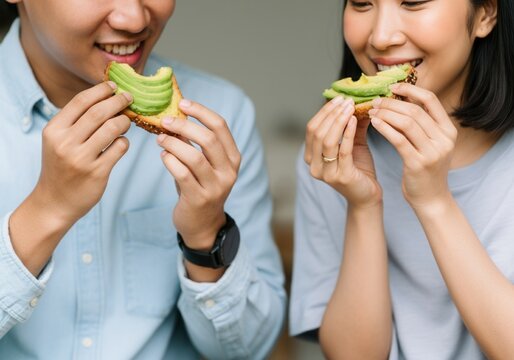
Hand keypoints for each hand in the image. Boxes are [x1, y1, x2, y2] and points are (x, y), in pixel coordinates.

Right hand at [34, 82, 131, 225]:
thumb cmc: (61, 166)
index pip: (80, 101)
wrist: (55, 201)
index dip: (100, 90)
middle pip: (99, 112)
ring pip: (113, 128)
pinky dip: (124, 142)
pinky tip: (121, 143)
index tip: (113, 86)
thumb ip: (76, 121)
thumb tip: (105, 97)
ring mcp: (81, 158)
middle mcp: (66, 143)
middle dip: (118, 101)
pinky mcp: (97, 172)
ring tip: (126, 122)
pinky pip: (120, 148)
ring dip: (124, 122)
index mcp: (54, 130)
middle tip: (128, 98)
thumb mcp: (58, 140)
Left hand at [157, 99, 240, 249]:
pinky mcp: (199, 199)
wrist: (203, 224)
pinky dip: (170, 161)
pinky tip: (164, 156)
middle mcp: (228, 172)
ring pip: (194, 157)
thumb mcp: (205, 165)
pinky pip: (182, 174)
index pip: (220, 126)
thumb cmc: (201, 187)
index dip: (201, 111)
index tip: (182, 103)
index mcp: (233, 158)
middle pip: (209, 139)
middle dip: (184, 126)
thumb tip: (175, 116)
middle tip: (165, 121)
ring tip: (160, 139)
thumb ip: (196, 144)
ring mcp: (215, 187)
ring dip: (173, 144)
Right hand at [305, 96, 381, 208]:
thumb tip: (356, 102)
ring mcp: (325, 172)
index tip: (339, 99)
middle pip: (317, 133)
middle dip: (332, 114)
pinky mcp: (341, 176)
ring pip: (327, 140)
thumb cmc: (359, 170)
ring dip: (339, 120)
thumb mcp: (353, 144)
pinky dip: (348, 133)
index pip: (311, 129)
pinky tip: (355, 121)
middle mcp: (313, 166)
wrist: (367, 196)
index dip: (324, 112)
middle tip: (346, 101)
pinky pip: (343, 150)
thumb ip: (352, 126)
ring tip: (351, 108)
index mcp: (311, 157)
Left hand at [369, 83, 457, 208]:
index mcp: (448, 130)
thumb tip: (402, 100)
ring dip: (386, 114)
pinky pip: (399, 140)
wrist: (430, 199)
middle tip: (376, 101)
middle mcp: (444, 139)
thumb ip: (423, 125)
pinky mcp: (418, 163)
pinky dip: (385, 128)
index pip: (431, 100)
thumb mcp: (431, 145)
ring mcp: (433, 152)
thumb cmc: (426, 170)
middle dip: (392, 103)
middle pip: (415, 111)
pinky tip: (374, 123)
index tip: (393, 87)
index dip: (411, 90)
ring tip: (372, 111)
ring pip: (406, 123)